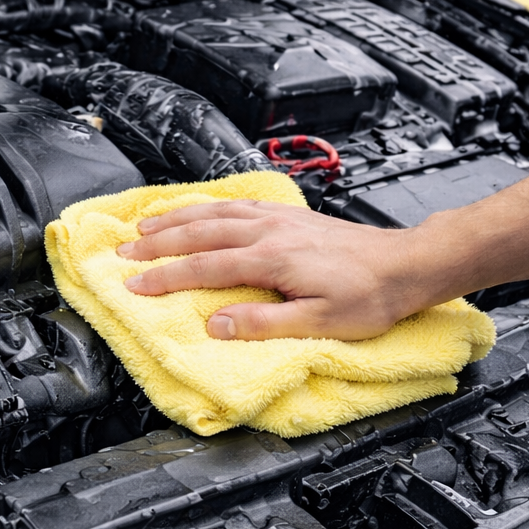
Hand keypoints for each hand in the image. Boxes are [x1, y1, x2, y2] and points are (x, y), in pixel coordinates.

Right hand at [116, 200, 437, 340]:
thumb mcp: (320, 323)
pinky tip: (195, 208)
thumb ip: (264, 324)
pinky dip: (207, 204)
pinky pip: (236, 203)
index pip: (205, 267)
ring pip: (213, 212)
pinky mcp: (288, 214)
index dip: (165, 277)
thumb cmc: (369, 297)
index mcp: (272, 259)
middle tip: (122, 252)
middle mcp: (269, 232)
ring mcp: (277, 218)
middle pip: (199, 233)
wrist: (406, 264)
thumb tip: (215, 325)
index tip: (134, 286)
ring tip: (143, 226)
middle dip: (156, 243)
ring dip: (175, 219)